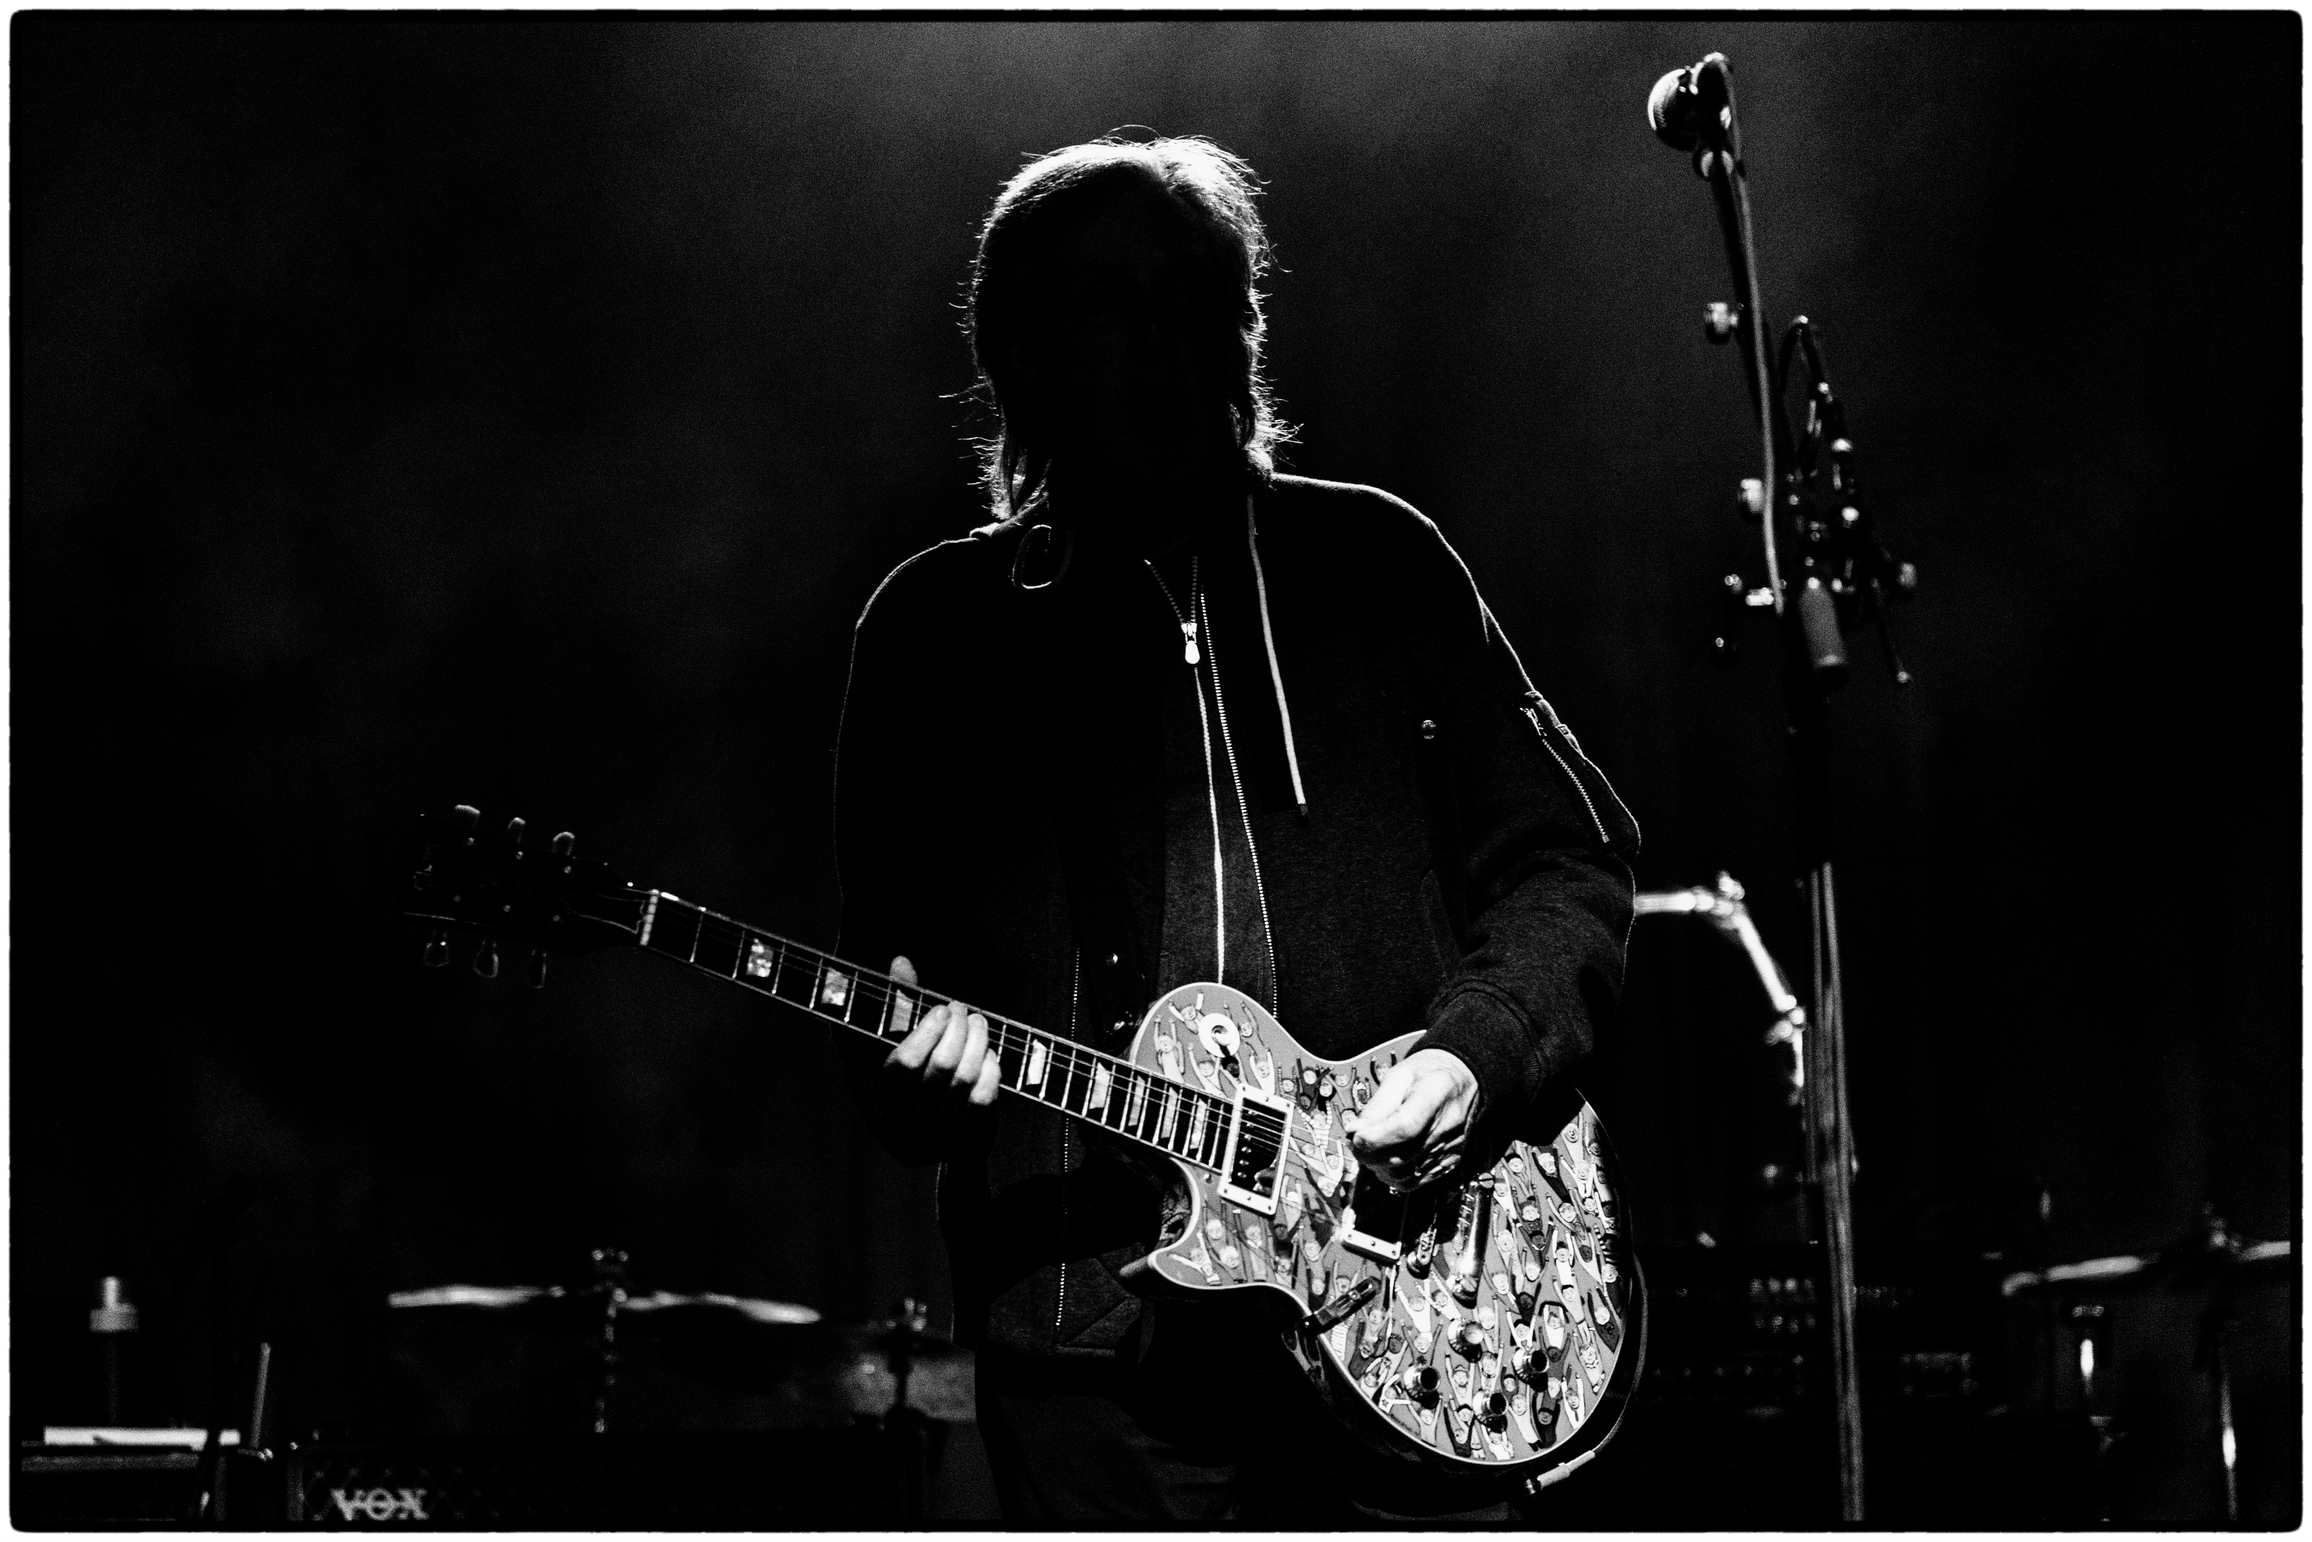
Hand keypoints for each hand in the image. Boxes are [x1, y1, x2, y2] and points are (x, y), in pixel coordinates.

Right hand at [878, 955, 1001, 1129]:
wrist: (926, 1104)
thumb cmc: (916, 1053)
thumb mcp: (902, 1026)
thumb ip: (902, 995)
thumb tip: (901, 960)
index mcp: (892, 1077)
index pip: (908, 1059)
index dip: (929, 1030)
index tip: (942, 1008)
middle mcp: (916, 1099)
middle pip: (944, 1063)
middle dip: (959, 1028)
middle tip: (962, 1008)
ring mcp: (943, 1111)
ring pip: (966, 1076)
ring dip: (978, 1041)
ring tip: (978, 1021)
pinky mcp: (969, 1117)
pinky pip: (985, 1095)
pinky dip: (991, 1069)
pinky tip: (987, 1051)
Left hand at [1343, 1048, 1479, 1193]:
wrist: (1460, 1079)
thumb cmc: (1428, 1074)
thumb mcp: (1399, 1075)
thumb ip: (1377, 1105)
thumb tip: (1355, 1131)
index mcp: (1435, 1093)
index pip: (1405, 1127)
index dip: (1375, 1138)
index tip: (1356, 1137)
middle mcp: (1448, 1124)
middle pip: (1402, 1155)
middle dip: (1369, 1154)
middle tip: (1356, 1142)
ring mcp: (1451, 1146)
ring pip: (1405, 1174)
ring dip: (1380, 1168)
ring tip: (1372, 1150)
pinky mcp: (1450, 1160)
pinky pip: (1417, 1181)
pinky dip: (1396, 1176)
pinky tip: (1388, 1161)